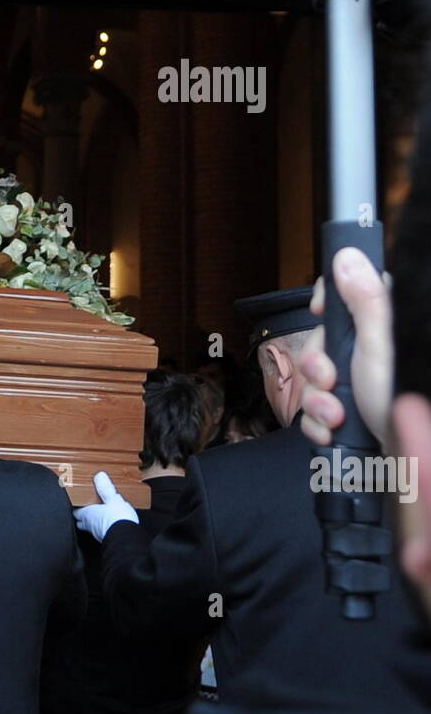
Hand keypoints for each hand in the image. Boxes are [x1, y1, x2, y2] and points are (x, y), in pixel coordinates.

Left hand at [73, 472, 139, 540]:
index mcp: (88, 514)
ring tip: (100, 516)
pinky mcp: (107, 540)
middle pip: (81, 522)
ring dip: (93, 523)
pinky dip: (104, 529)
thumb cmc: (117, 520)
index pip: (76, 511)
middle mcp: (90, 526)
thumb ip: (105, 488)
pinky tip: (110, 525)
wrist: (126, 539)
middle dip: (82, 516)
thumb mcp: (112, 499)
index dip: (76, 507)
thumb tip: (99, 476)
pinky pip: (102, 533)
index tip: (77, 502)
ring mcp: (98, 534)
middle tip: (87, 509)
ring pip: (91, 528)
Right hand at [300, 247, 392, 449]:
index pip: (345, 290)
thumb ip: (366, 300)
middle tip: (331, 381)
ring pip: (312, 379)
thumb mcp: (381, 345)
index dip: (325, 299)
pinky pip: (311, 408)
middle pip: (319, 340)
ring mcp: (352, 379)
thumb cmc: (400, 399)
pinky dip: (317, 422)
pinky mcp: (342, 406)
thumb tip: (347, 257)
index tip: (320, 312)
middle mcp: (365, 348)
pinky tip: (331, 430)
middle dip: (317, 369)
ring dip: (317, 403)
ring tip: (336, 417)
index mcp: (379, 323)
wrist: (402, 456)